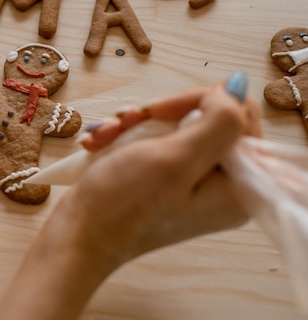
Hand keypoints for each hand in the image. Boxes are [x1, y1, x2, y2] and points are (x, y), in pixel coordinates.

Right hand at [74, 72, 259, 259]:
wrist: (79, 234)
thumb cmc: (124, 203)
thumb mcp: (176, 159)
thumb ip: (219, 121)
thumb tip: (236, 85)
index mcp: (237, 185)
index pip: (239, 114)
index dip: (199, 102)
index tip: (159, 112)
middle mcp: (221, 185)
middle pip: (206, 118)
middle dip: (161, 115)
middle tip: (128, 121)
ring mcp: (192, 184)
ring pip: (175, 126)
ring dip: (137, 123)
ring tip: (108, 135)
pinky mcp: (166, 182)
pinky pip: (156, 141)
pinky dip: (128, 136)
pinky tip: (102, 142)